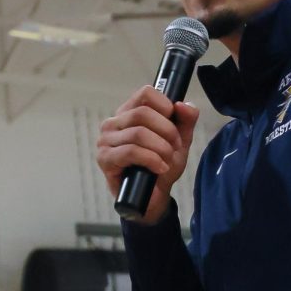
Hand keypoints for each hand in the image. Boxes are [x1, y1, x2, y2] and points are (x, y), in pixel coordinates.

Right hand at [97, 89, 199, 224]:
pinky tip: (160, 168)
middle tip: (175, 148)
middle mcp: (114, 123)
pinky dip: (151, 159)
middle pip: (143, 113)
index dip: (165, 106)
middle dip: (167, 132)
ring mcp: (106, 140)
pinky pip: (131, 152)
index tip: (175, 124)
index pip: (146, 93)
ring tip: (167, 161)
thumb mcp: (180, 141)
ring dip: (161, 148)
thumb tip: (184, 105)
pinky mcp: (105, 158)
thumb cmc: (161, 166)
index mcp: (129, 112)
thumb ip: (186, 120)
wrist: (153, 197)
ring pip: (139, 133)